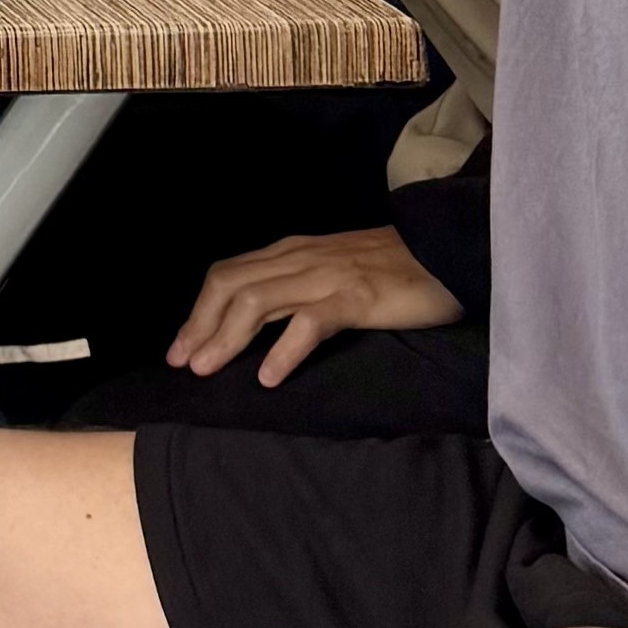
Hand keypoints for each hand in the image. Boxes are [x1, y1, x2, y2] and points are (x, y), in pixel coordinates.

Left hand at [170, 226, 462, 386]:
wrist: (447, 250)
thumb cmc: (393, 269)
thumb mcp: (333, 271)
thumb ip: (297, 289)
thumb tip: (254, 324)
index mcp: (292, 252)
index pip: (228, 275)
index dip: (198, 311)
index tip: (179, 349)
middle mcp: (300, 258)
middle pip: (230, 285)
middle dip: (198, 324)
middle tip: (180, 364)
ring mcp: (327, 275)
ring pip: (258, 300)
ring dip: (225, 337)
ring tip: (207, 369)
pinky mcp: (357, 296)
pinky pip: (310, 321)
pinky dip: (284, 349)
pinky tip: (269, 377)